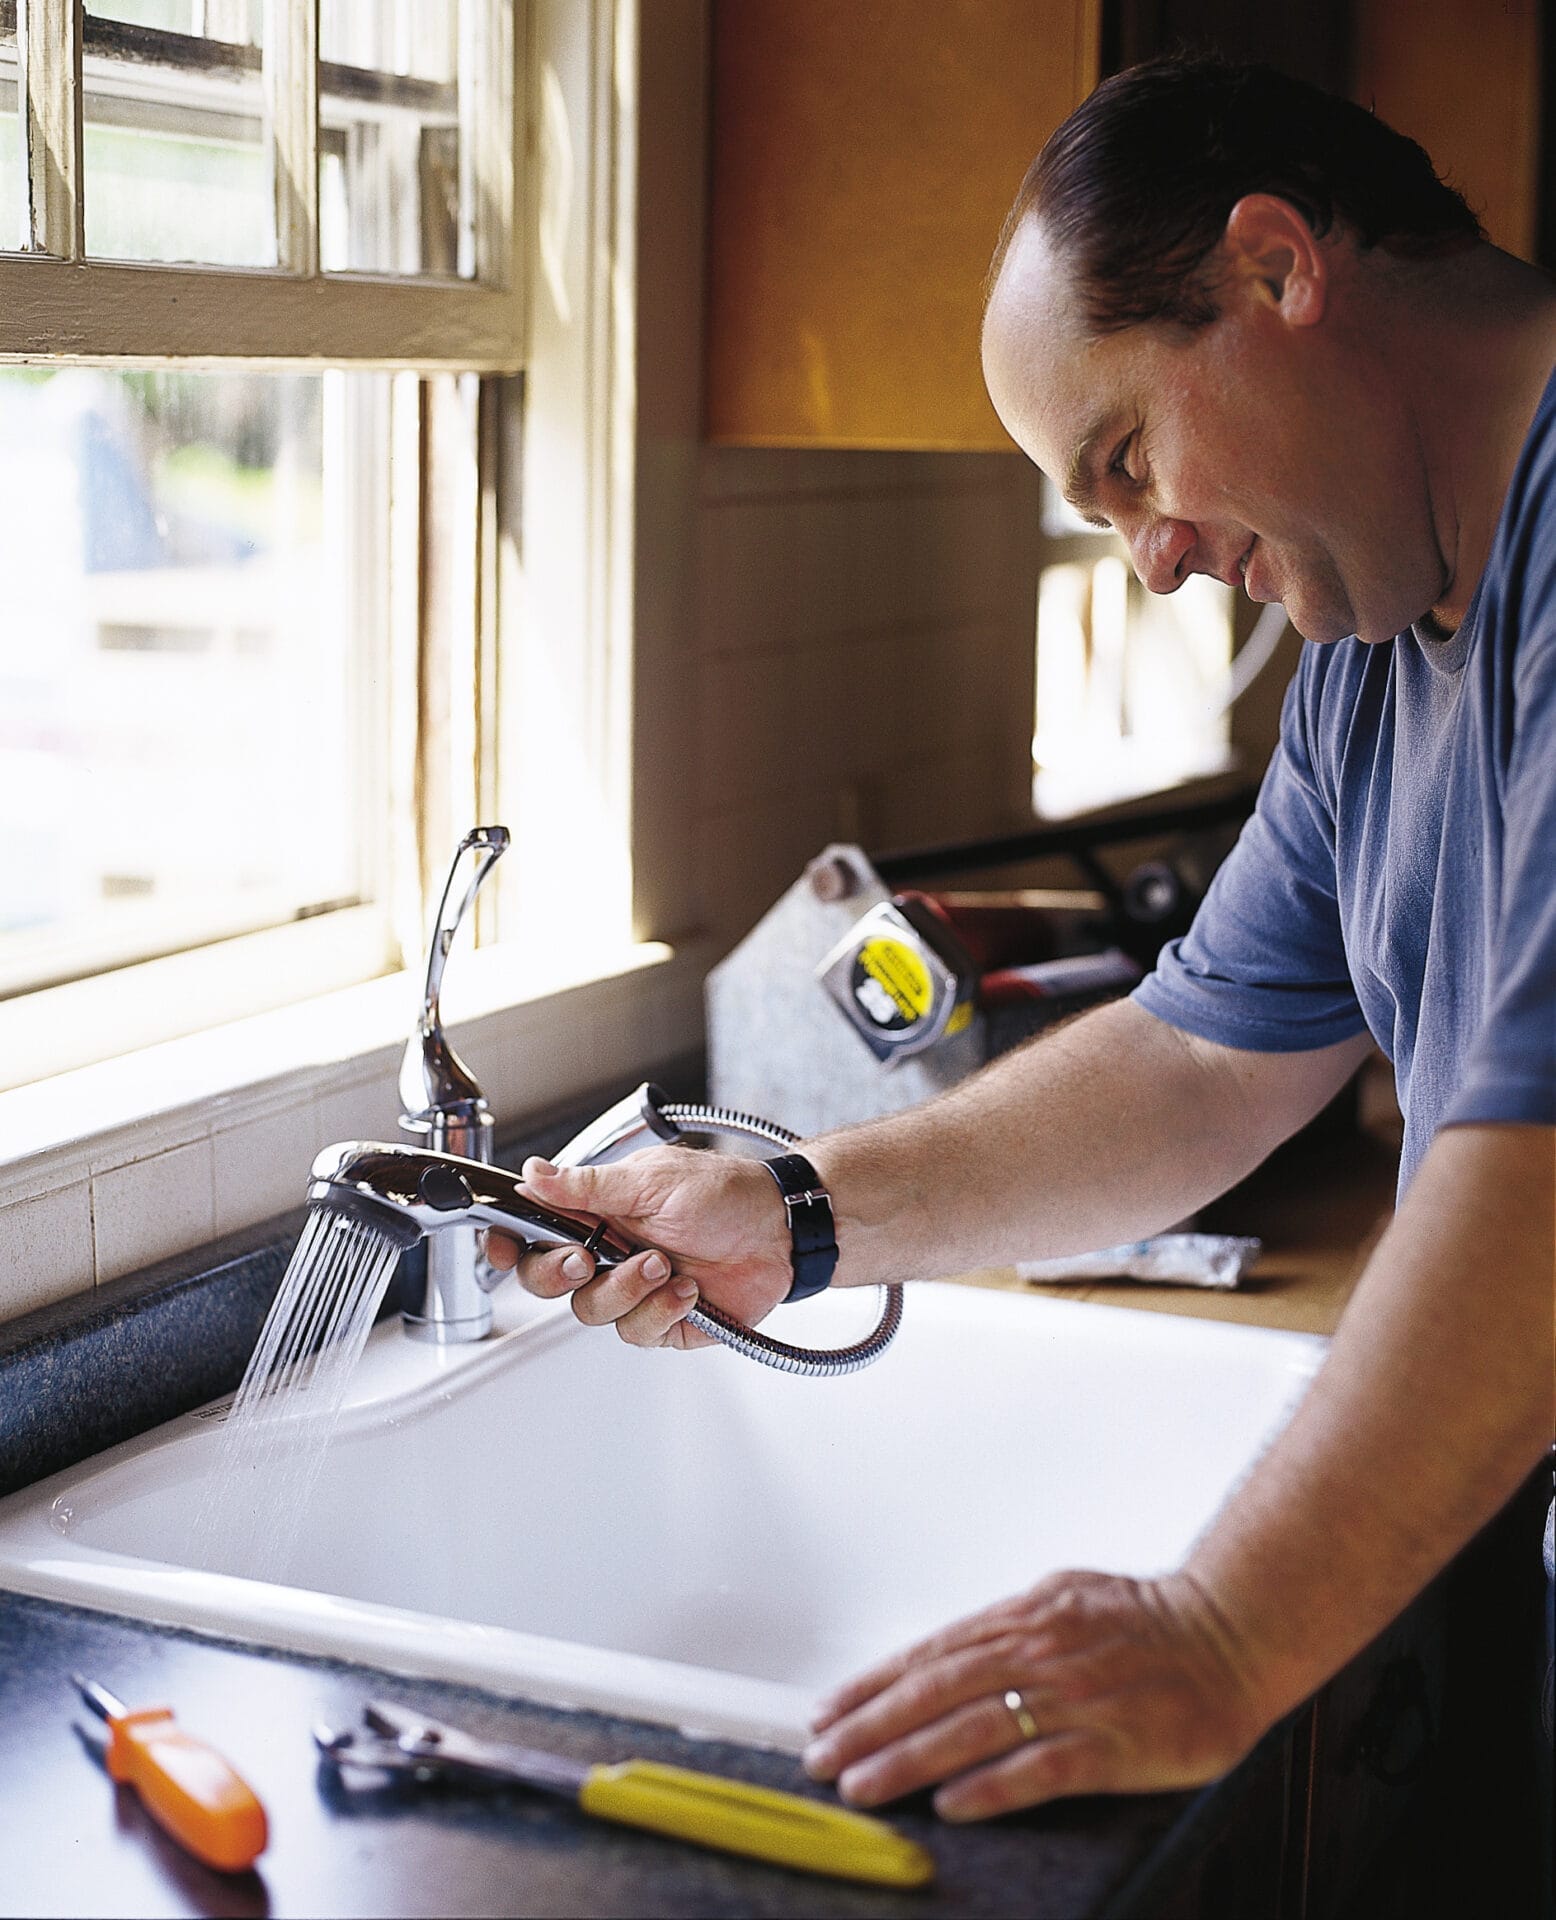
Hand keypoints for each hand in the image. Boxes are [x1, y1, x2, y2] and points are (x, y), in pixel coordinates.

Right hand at [485, 1147, 792, 1348]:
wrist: (780, 1231)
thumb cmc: (726, 1194)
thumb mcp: (652, 1180)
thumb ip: (587, 1186)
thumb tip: (532, 1174)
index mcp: (597, 1211)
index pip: (533, 1230)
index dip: (508, 1243)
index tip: (504, 1247)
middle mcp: (608, 1251)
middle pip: (545, 1279)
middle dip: (559, 1272)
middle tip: (588, 1257)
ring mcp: (632, 1288)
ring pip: (589, 1310)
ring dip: (625, 1289)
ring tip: (663, 1265)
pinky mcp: (660, 1321)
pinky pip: (635, 1332)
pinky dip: (660, 1310)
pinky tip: (687, 1289)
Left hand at [801, 1570, 1269, 1821]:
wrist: (1231, 1632)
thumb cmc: (1151, 1621)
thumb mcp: (1065, 1601)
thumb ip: (1008, 1630)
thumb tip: (947, 1655)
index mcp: (1025, 1617)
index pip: (930, 1654)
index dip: (873, 1685)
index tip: (829, 1712)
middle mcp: (1040, 1651)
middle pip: (936, 1691)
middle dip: (870, 1726)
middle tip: (822, 1756)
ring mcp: (1075, 1698)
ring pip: (972, 1730)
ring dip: (908, 1760)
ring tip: (862, 1785)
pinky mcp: (1113, 1743)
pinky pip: (1040, 1769)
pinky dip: (991, 1787)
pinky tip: (951, 1805)